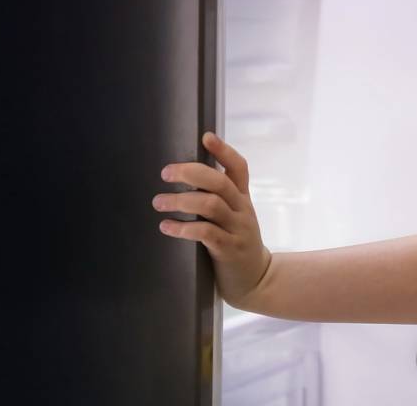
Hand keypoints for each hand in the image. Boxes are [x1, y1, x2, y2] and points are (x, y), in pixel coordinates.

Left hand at [153, 132, 272, 308]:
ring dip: (180, 201)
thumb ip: (218, 200)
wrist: (257, 280)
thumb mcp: (234, 218)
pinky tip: (167, 227)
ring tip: (158, 202)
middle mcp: (241, 210)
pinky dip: (183, 228)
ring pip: (210, 205)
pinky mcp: (229, 249)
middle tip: (166, 173)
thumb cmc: (237, 244)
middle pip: (219, 182)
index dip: (223, 150)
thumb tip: (184, 181)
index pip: (238, 168)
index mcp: (242, 198)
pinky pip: (206, 233)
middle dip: (191, 173)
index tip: (206, 136)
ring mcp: (237, 229)